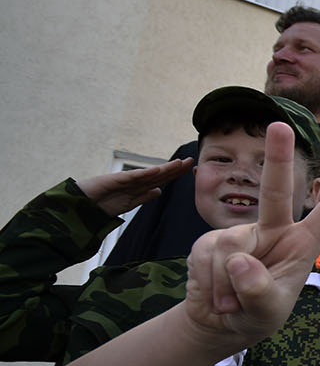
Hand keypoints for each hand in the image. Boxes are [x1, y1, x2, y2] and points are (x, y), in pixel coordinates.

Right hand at [76, 158, 193, 215]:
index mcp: (138, 187)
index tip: (189, 169)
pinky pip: (133, 177)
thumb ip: (144, 196)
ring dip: (164, 168)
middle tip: (191, 160)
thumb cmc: (102, 204)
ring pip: (149, 173)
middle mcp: (134, 181)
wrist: (81, 206)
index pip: (160, 179)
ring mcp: (125, 180)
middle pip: (158, 173)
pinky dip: (145, 174)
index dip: (174, 174)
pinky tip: (158, 170)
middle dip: (174, 168)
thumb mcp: (129, 203)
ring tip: (179, 163)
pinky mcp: (114, 180)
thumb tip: (159, 190)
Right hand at [182, 123, 319, 345]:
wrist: (221, 323)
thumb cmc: (258, 314)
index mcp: (301, 244)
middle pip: (275, 191)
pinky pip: (207, 258)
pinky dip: (211, 284)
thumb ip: (257, 290)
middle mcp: (273, 231)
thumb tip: (239, 259)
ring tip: (232, 301)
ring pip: (230, 249)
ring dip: (227, 285)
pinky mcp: (209, 241)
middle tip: (280, 125)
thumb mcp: (266, 311)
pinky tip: (216, 295)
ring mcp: (240, 234)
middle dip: (277, 157)